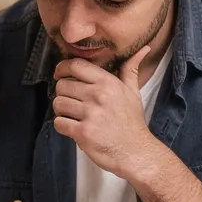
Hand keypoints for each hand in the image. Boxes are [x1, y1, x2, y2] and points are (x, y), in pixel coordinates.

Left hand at [51, 48, 165, 179]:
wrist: (135, 152)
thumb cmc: (132, 123)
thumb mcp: (134, 92)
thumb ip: (130, 69)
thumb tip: (143, 49)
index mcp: (108, 83)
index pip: (76, 65)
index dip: (62, 68)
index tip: (60, 74)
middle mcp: (98, 96)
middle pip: (62, 85)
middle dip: (63, 94)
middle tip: (71, 102)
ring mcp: (90, 114)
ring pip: (58, 104)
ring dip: (61, 111)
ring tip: (72, 116)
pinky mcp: (83, 132)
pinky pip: (59, 123)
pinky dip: (62, 126)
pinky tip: (73, 128)